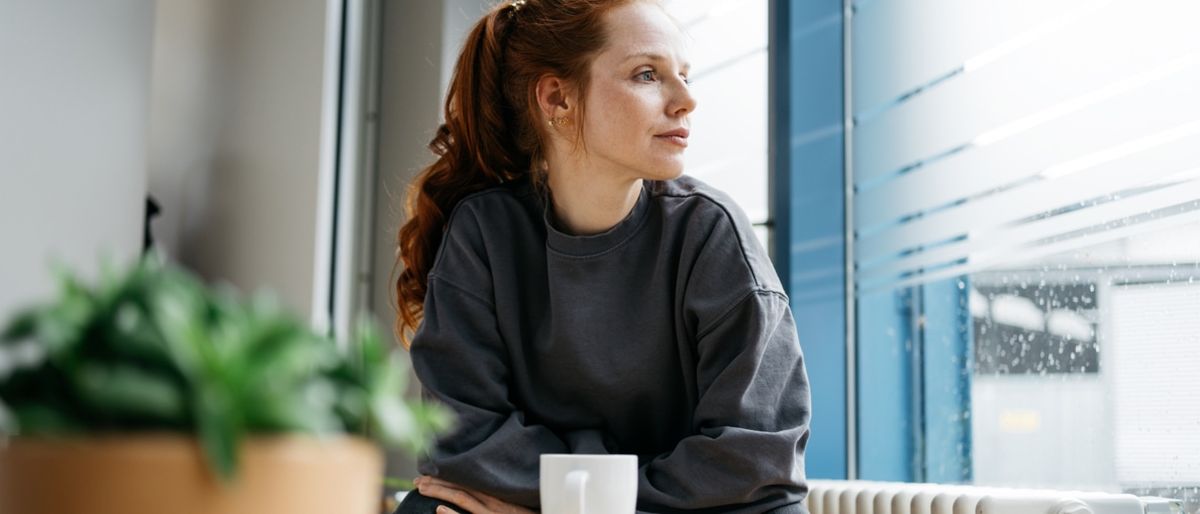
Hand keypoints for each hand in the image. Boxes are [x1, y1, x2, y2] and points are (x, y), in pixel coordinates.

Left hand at [413, 476, 535, 513]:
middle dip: (436, 482)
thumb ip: (497, 496)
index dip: (446, 475)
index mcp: (497, 492)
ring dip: (439, 492)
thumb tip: (477, 491)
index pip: (467, 479)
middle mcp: (493, 500)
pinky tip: (439, 510)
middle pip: (460, 486)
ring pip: (462, 498)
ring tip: (422, 489)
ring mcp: (492, 513)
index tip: (428, 472)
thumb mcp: (513, 503)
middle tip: (417, 480)